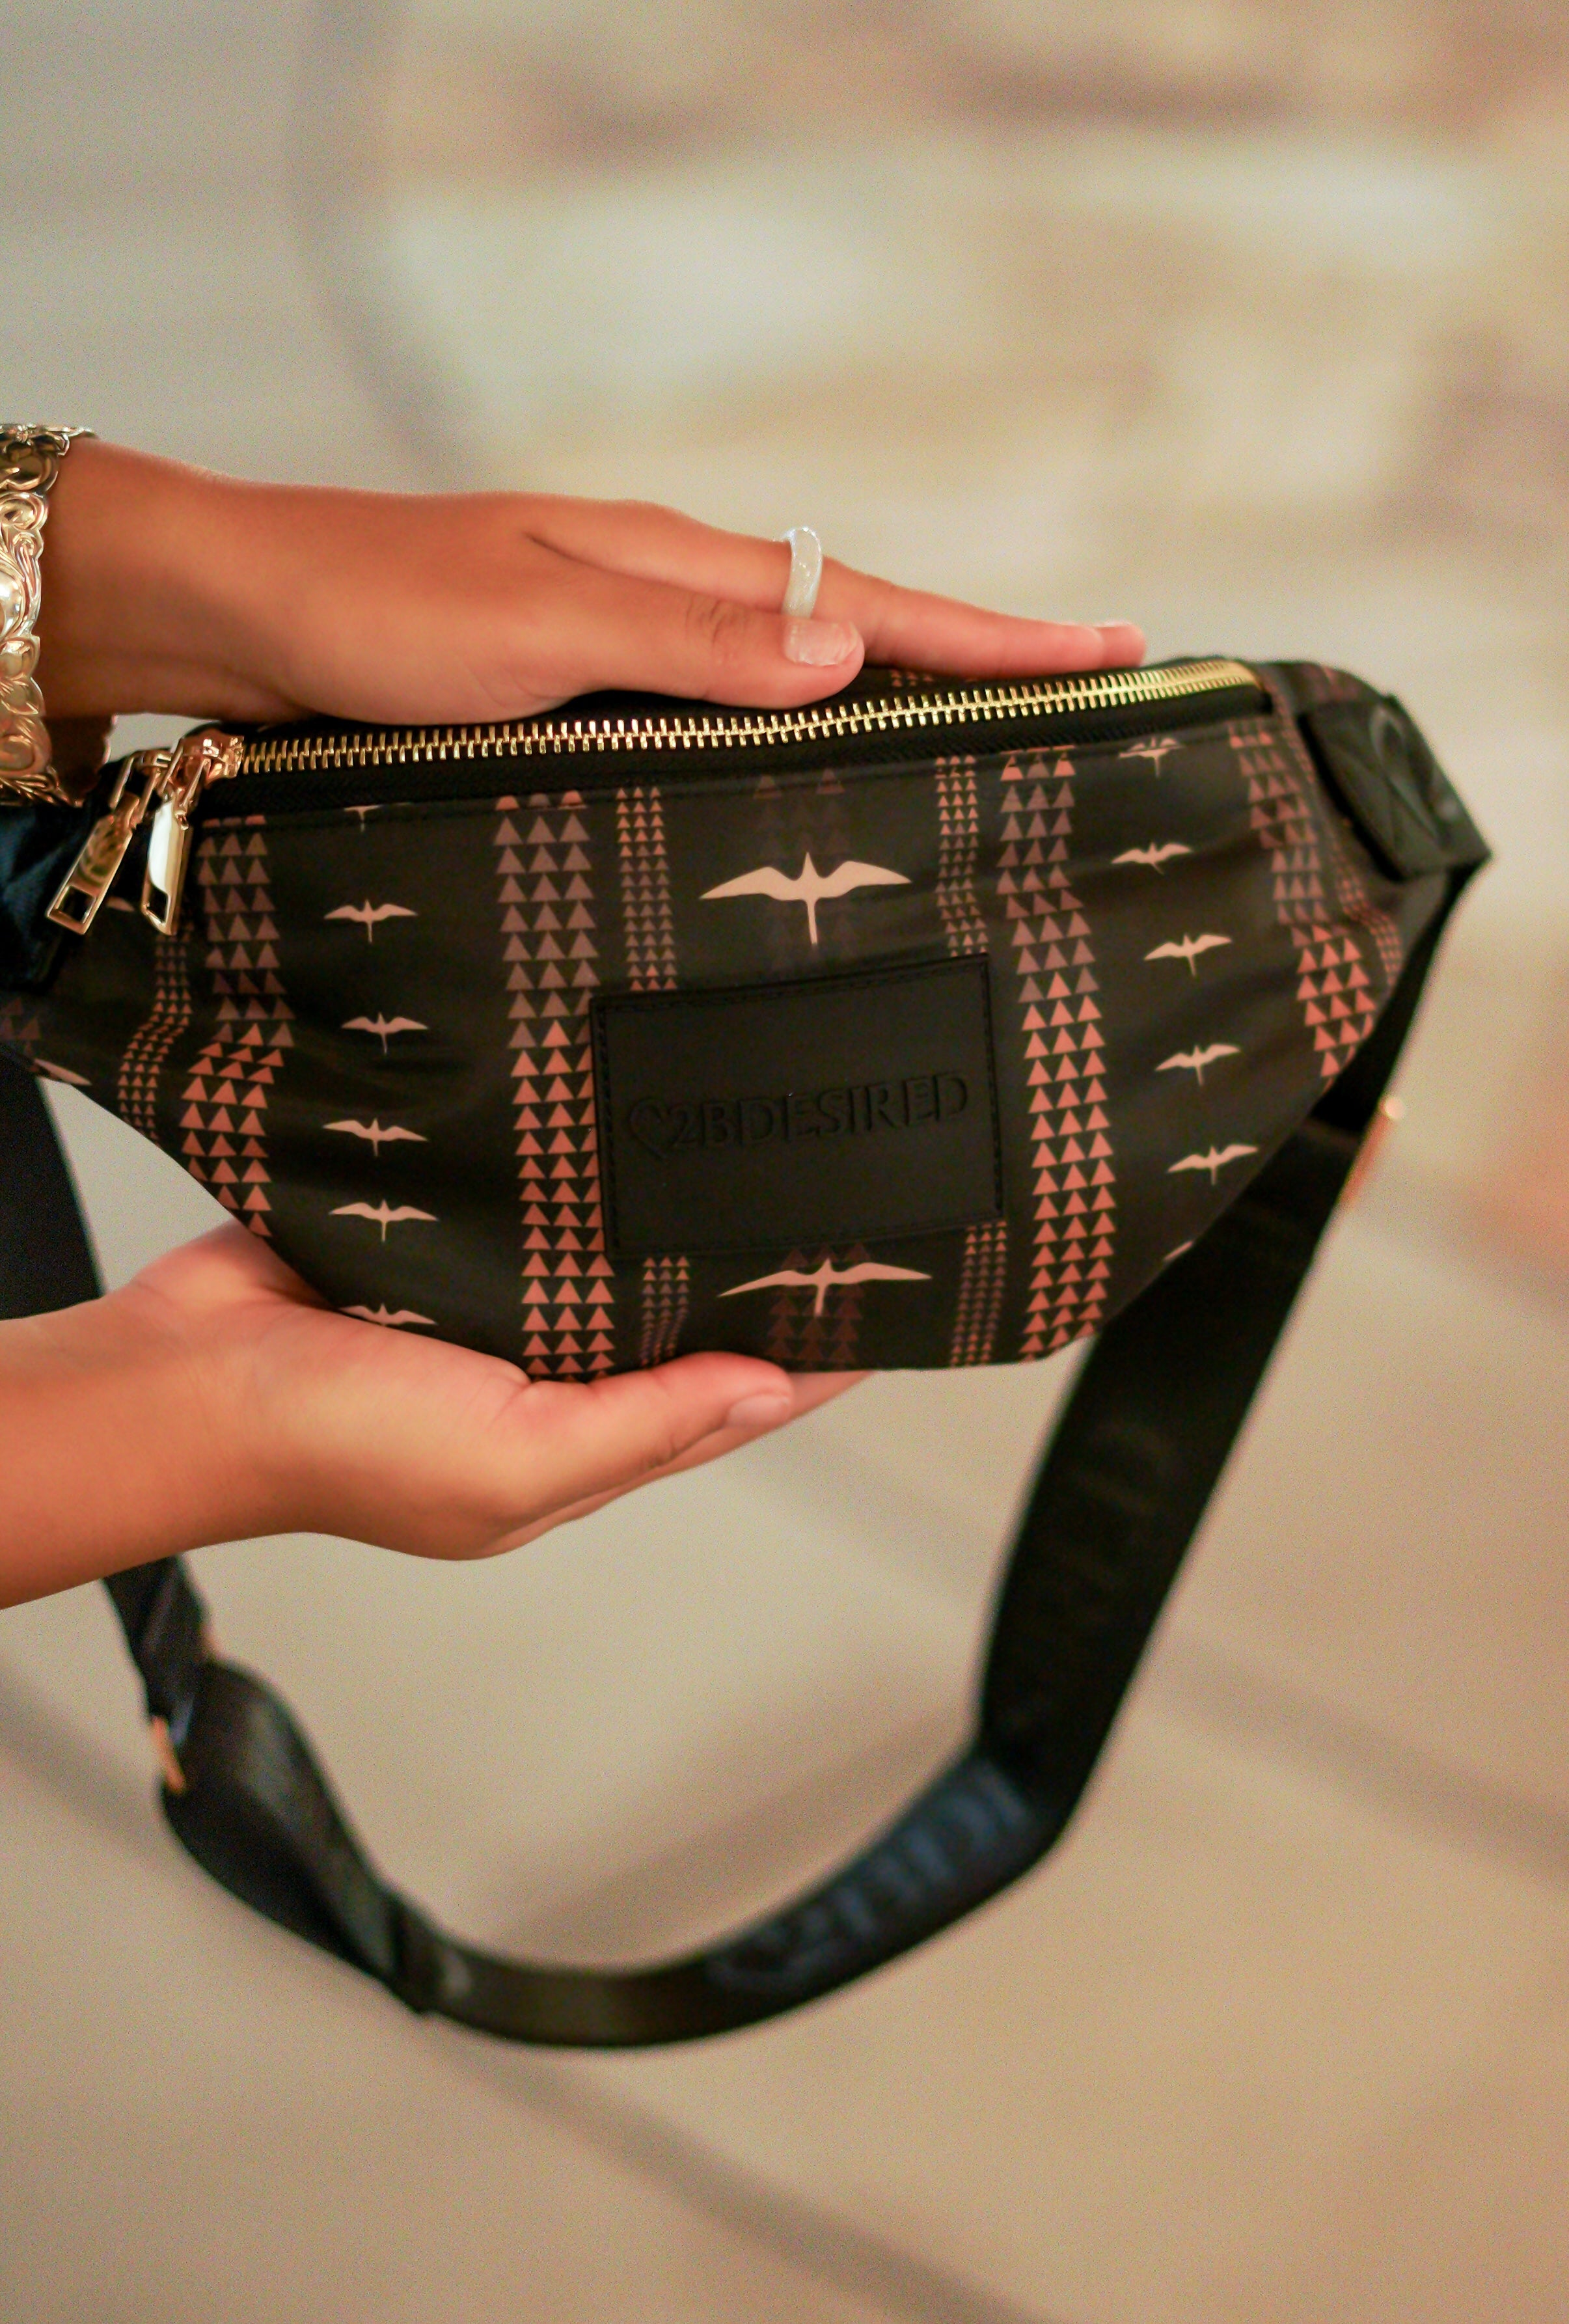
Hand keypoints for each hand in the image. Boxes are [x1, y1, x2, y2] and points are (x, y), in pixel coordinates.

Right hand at [0, 1227, 859, 1605]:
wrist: (182, 1374)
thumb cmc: (333, 1446)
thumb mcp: (513, 1463)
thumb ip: (645, 1423)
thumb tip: (769, 1394)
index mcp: (571, 1450)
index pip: (721, 1401)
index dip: (805, 1361)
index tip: (884, 1300)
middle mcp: (543, 1380)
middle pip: (674, 1325)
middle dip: (745, 1277)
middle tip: (832, 1201)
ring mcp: (492, 1307)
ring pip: (609, 1257)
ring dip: (665, 1217)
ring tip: (753, 1150)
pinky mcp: (440, 1240)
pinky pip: (534, 1207)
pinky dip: (578, 1179)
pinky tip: (624, 1131)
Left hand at [36, 439, 1143, 728]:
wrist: (242, 612)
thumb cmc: (372, 615)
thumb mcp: (535, 629)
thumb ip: (688, 644)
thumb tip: (844, 653)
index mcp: (682, 569)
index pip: (876, 605)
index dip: (998, 639)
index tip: (1117, 654)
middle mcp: (672, 597)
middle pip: (861, 628)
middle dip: (980, 664)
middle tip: (1093, 698)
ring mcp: (633, 637)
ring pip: (800, 671)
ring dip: (899, 700)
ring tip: (993, 743)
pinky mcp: (588, 687)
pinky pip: (728, 708)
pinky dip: (799, 732)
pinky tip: (816, 768)